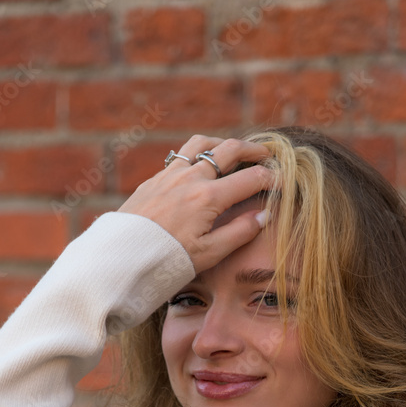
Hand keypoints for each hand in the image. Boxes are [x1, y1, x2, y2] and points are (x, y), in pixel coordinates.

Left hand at [116, 135, 275, 274]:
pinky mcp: (153, 180)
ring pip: (201, 145)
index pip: (250, 179)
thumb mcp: (209, 254)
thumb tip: (264, 215)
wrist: (122, 259)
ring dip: (221, 144)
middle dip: (253, 149)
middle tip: (266, 155)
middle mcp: (190, 179)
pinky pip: (179, 157)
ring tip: (232, 152)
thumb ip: (239, 233)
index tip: (283, 182)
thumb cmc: (167, 262)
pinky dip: (196, 155)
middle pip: (229, 150)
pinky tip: (199, 168)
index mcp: (207, 198)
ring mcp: (169, 175)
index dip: (272, 179)